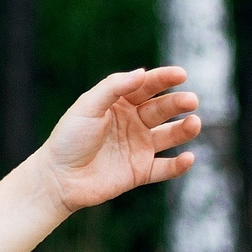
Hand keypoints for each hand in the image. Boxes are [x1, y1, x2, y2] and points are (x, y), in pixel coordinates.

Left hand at [36, 67, 203, 212]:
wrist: (57, 178)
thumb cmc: (68, 139)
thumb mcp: (87, 106)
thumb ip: (113, 88)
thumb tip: (141, 73)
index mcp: (119, 104)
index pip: (147, 86)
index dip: (165, 78)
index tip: (180, 74)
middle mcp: (133, 123)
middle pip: (162, 109)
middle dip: (178, 103)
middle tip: (190, 101)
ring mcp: (138, 148)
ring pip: (169, 136)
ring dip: (184, 129)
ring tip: (194, 123)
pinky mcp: (139, 172)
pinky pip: (165, 169)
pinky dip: (179, 166)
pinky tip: (188, 158)